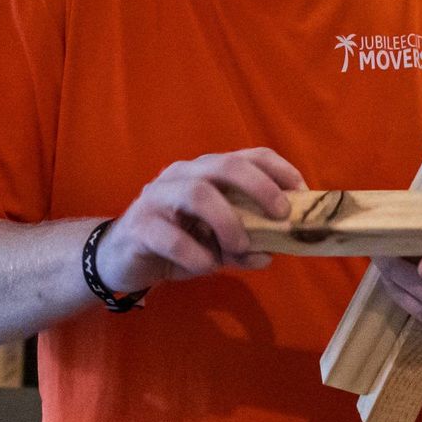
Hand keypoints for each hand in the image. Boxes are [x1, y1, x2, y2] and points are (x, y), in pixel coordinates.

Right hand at [96, 148, 304, 292]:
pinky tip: (207, 266)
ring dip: (228, 223)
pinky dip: (197, 254)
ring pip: (199, 194)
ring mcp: (158, 197)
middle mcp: (182, 175)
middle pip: (225, 165)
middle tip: (281, 214)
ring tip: (240, 246)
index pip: (248, 156)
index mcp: (206, 172)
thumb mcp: (216, 245)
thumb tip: (270, 254)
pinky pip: (172, 237)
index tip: (302, 193)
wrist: (119, 259)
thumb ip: (243, 246)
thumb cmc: (175, 244)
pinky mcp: (140, 226)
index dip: (279, 171)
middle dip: (260, 187)